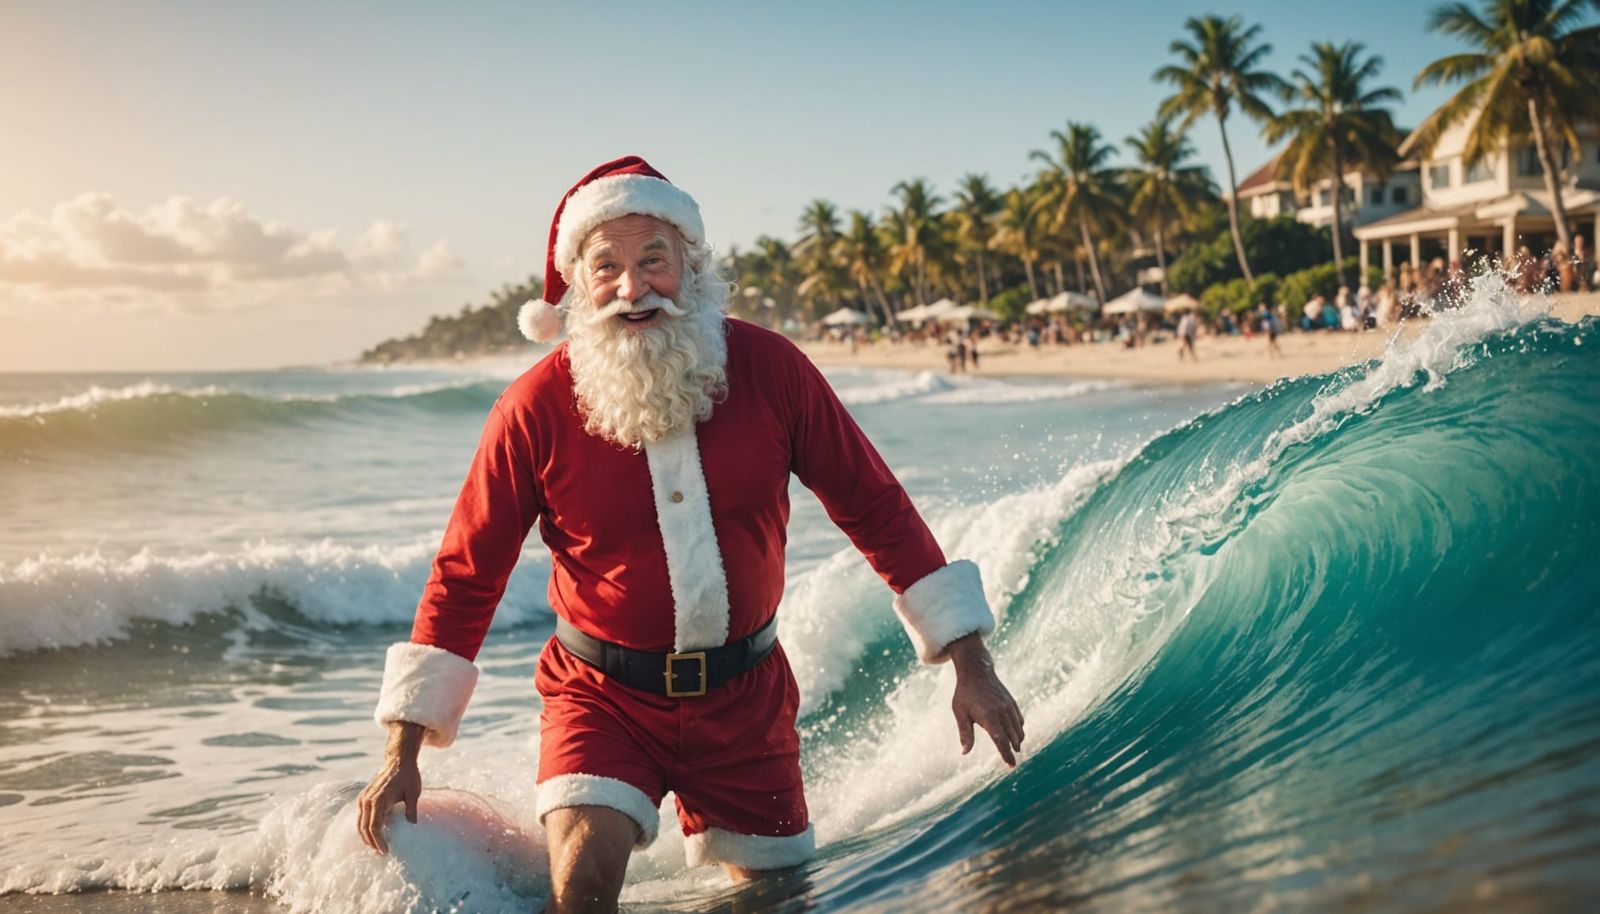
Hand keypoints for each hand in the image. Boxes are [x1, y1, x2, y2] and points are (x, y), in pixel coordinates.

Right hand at [357, 722, 424, 853]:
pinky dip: (365, 828)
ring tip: (377, 847)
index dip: (379, 841)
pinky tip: (373, 835)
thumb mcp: (413, 792)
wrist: (398, 760)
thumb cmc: (408, 776)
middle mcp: (367, 800)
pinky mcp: (363, 797)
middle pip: (365, 828)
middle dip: (372, 842)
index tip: (385, 851)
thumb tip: (412, 824)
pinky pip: (361, 817)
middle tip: (381, 853)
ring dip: (366, 837)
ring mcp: (364, 798)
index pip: (375, 827)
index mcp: (379, 799)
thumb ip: (411, 808)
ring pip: (360, 824)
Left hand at [946, 634, 1024, 767]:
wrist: (977, 671)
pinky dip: (1019, 729)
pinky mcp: (1012, 702)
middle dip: (1012, 750)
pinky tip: (1014, 734)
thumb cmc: (965, 694)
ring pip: (1018, 729)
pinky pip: (1019, 720)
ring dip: (1017, 741)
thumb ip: (965, 733)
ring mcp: (1009, 706)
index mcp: (989, 716)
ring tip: (1013, 748)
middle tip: (1011, 762)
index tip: (1011, 765)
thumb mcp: (960, 713)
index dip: (1006, 754)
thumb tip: (965, 752)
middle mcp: (1002, 712)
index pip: (1001, 741)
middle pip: (1012, 737)